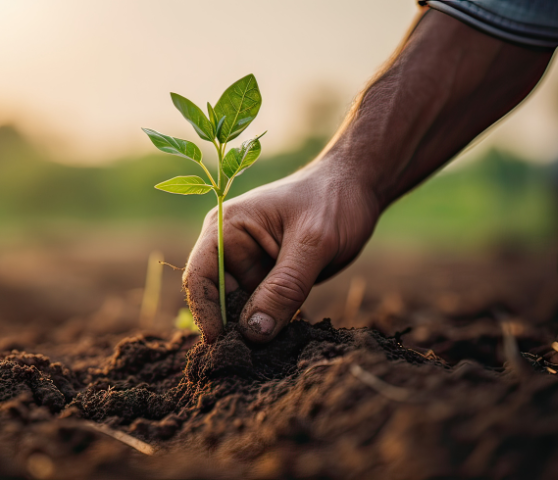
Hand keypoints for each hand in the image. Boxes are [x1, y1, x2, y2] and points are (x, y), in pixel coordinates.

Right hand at [183, 160, 379, 342]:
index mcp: (226, 229)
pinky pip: (263, 311)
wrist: (358, 188)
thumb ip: (284, 287)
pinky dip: (271, 327)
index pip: (199, 276)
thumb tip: (254, 333)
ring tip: (268, 357)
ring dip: (253, 332)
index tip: (221, 344)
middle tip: (249, 362)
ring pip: (241, 310)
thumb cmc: (333, 201)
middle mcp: (231, 249)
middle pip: (218, 299)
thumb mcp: (313, 243)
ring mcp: (251, 266)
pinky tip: (283, 345)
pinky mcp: (271, 280)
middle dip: (231, 329)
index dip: (205, 312)